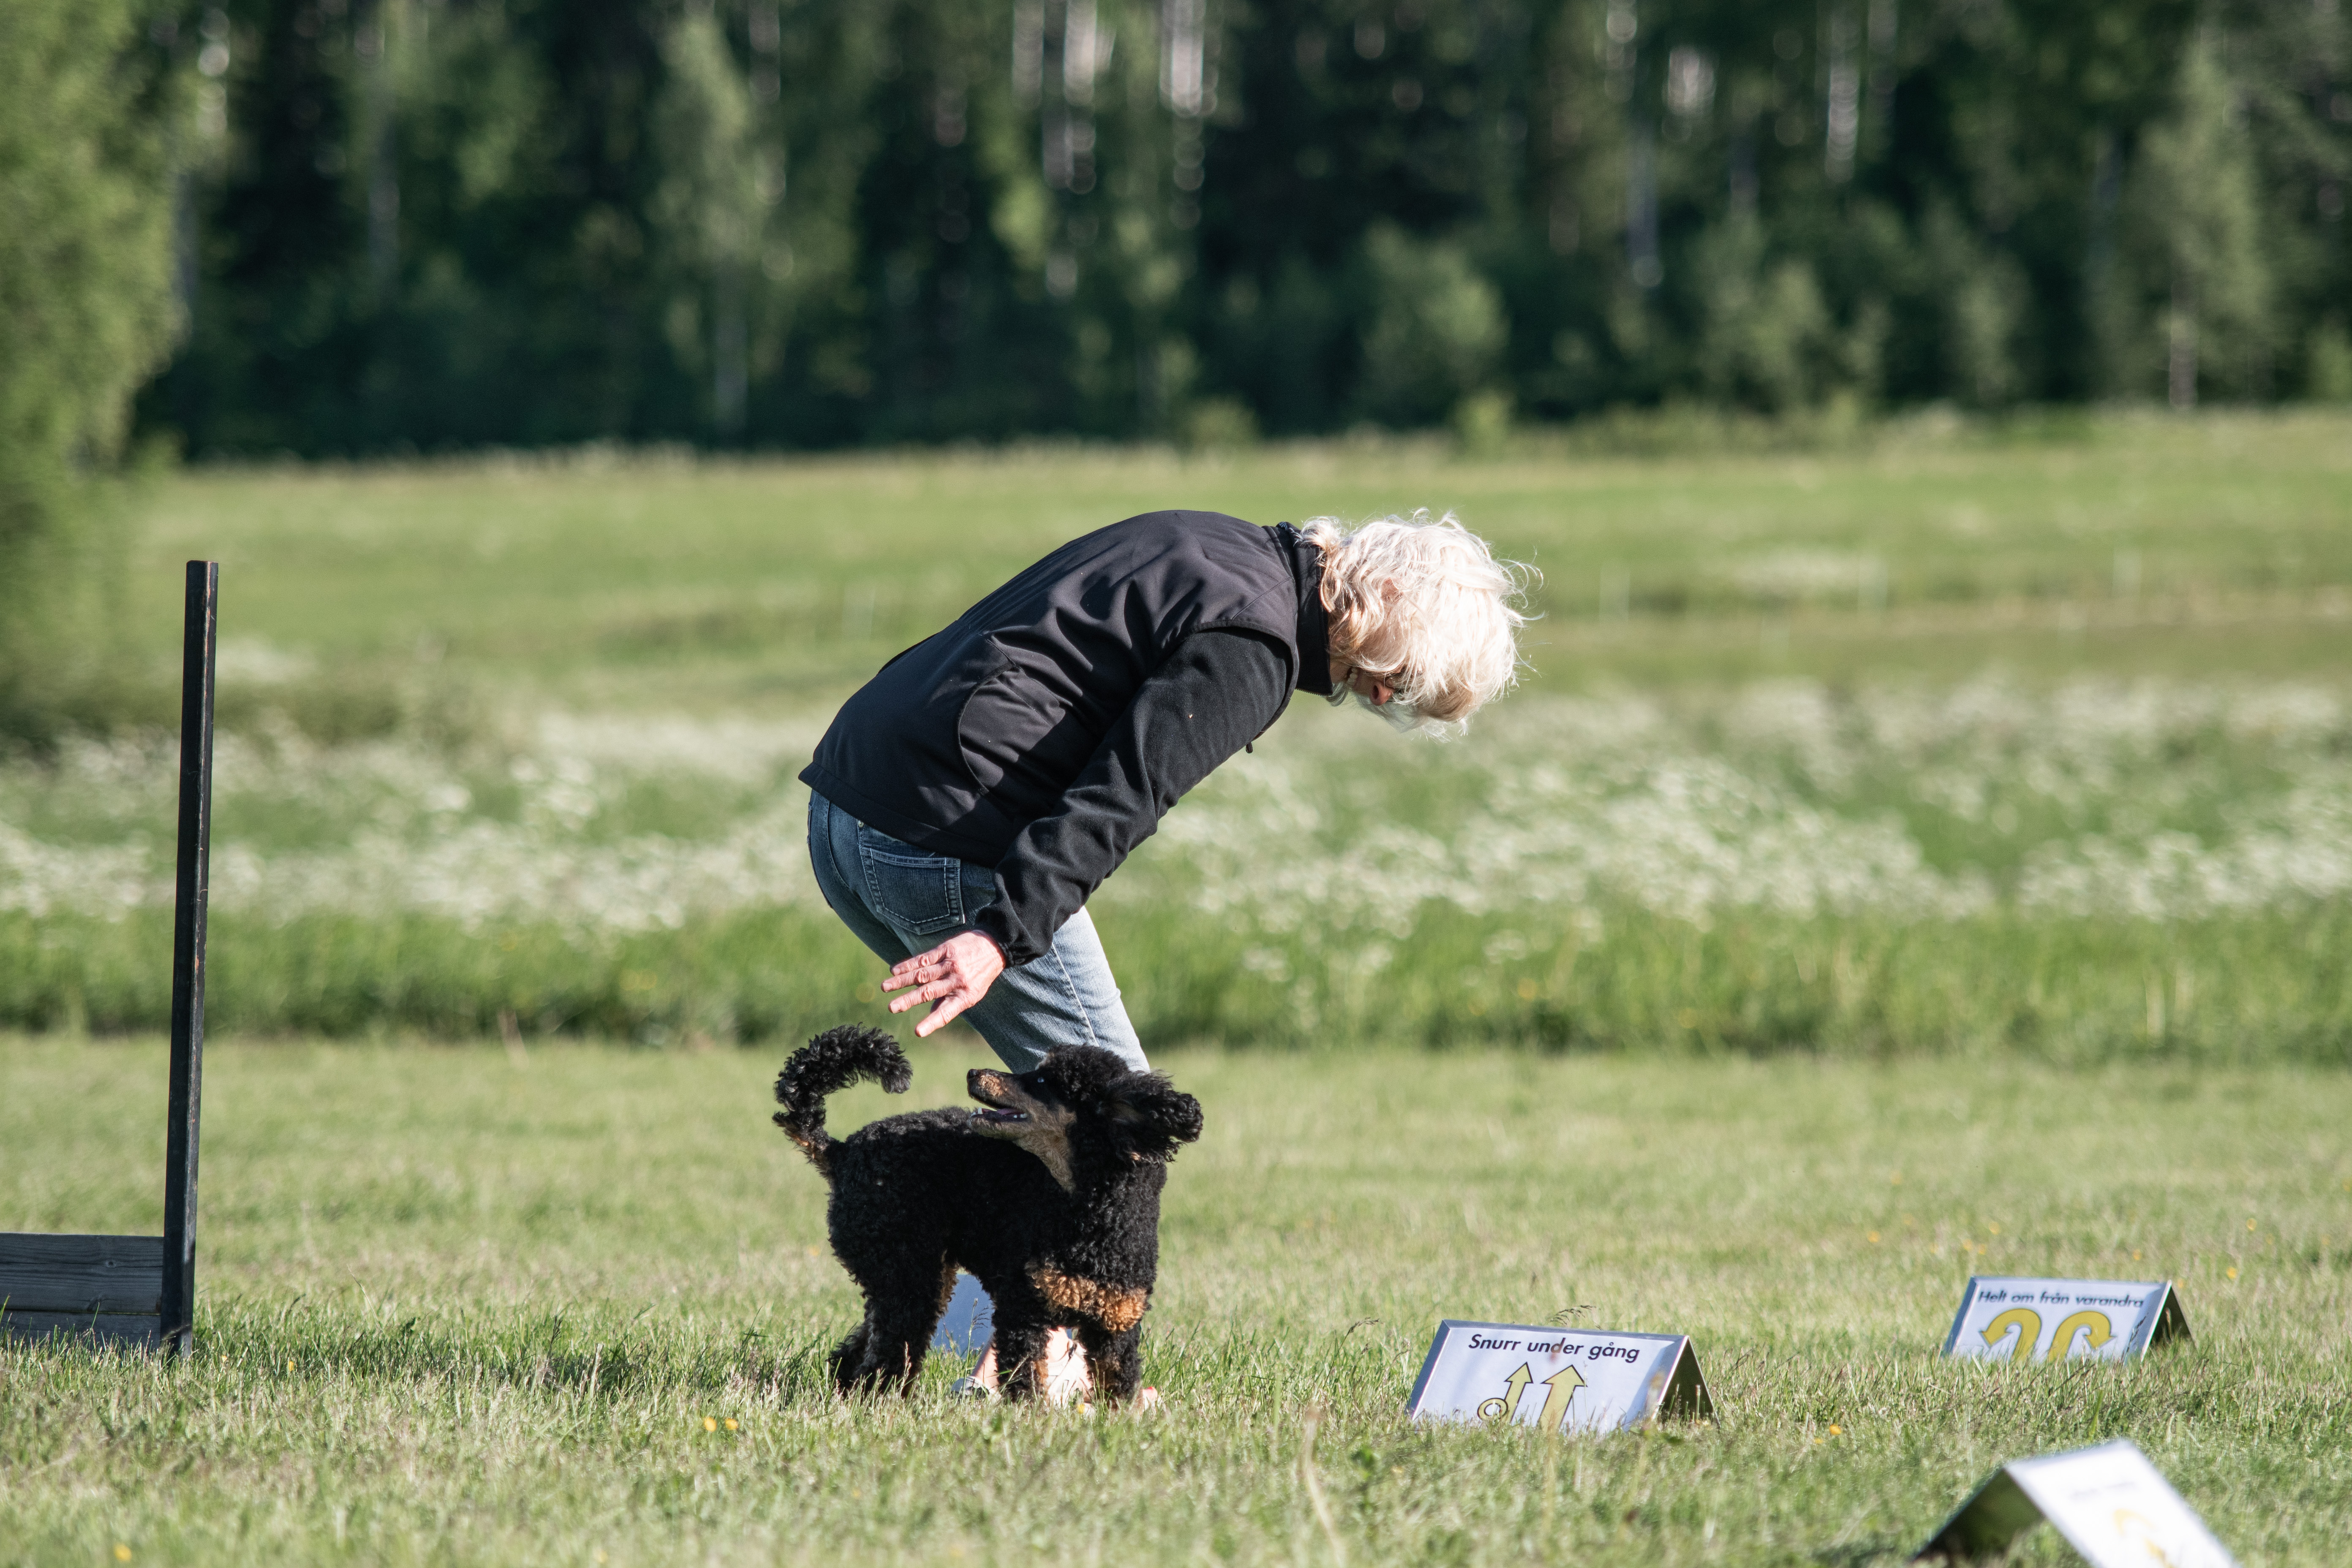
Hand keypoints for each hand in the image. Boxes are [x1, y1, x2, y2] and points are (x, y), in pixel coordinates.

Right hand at [882, 930, 1005, 1037]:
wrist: (994, 946)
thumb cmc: (980, 974)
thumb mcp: (972, 993)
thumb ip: (950, 1004)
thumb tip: (931, 1017)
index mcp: (965, 996)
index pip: (946, 1012)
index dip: (932, 1022)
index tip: (918, 1032)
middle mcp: (957, 981)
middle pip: (929, 992)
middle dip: (909, 1000)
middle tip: (892, 1008)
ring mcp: (950, 964)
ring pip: (922, 974)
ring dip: (902, 981)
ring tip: (885, 987)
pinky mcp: (945, 950)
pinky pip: (924, 958)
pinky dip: (908, 965)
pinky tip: (895, 970)